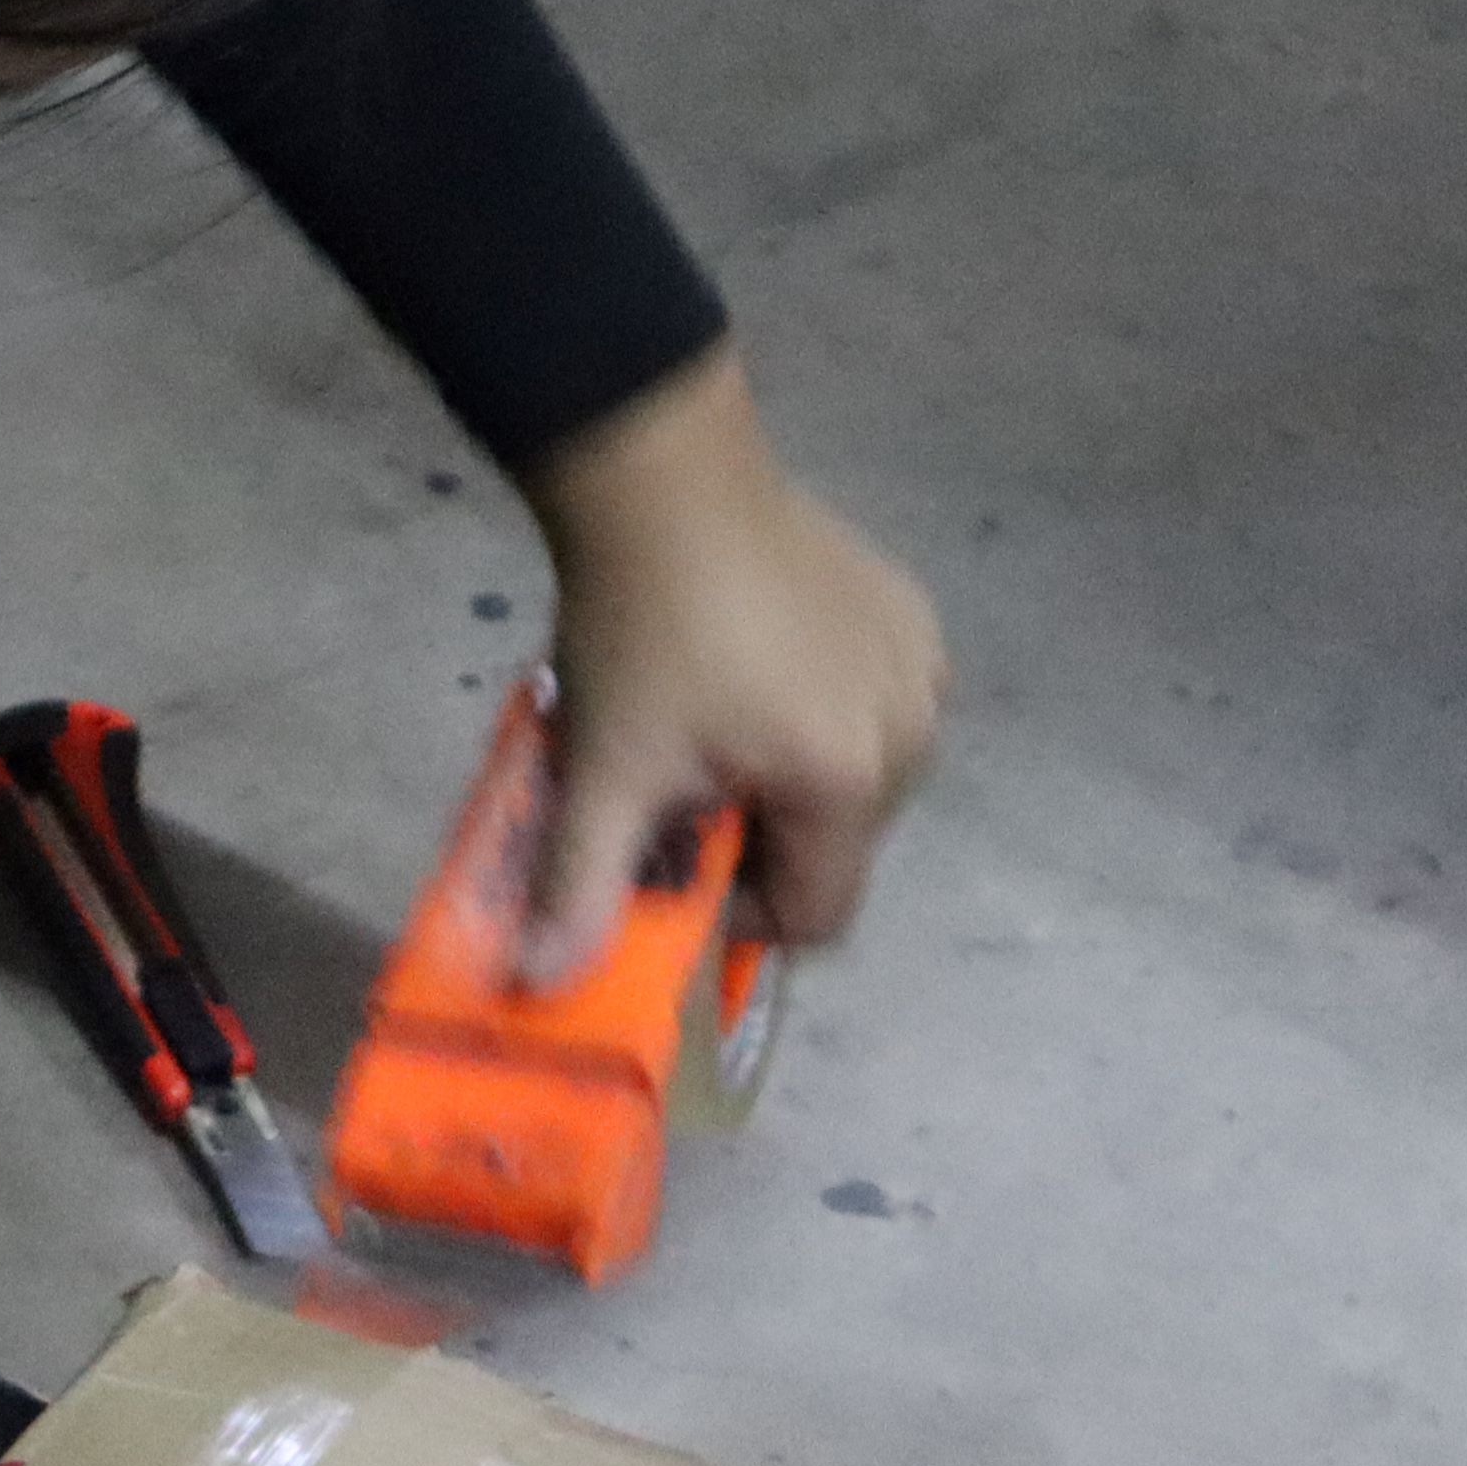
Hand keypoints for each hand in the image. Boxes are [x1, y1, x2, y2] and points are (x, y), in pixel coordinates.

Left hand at [512, 346, 946, 984]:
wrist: (662, 480)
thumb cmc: (637, 633)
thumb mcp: (603, 773)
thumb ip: (581, 888)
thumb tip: (543, 985)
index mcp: (847, 782)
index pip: (816, 916)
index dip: (740, 915)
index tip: (677, 865)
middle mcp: (912, 732)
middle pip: (838, 849)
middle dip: (760, 841)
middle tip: (683, 789)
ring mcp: (922, 668)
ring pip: (858, 783)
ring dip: (790, 781)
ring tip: (717, 726)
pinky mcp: (914, 618)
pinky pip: (875, 711)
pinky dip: (821, 717)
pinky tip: (758, 671)